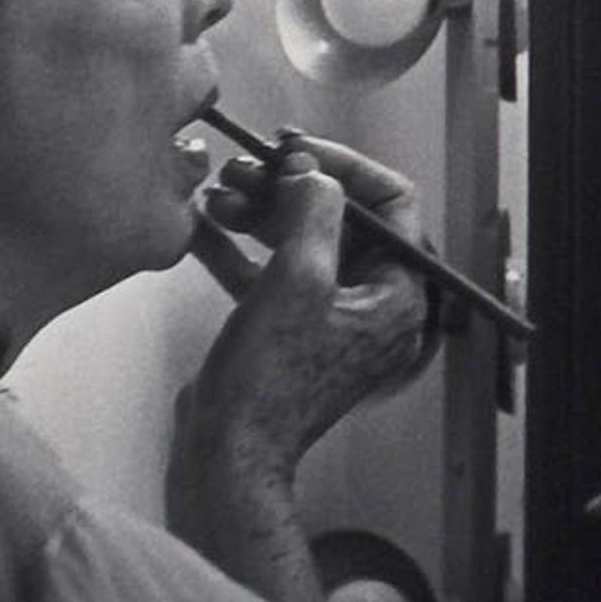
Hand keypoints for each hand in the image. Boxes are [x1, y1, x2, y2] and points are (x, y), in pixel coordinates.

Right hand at [180, 127, 435, 472]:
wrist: (227, 453)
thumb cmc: (270, 381)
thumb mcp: (297, 278)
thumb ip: (312, 211)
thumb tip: (311, 172)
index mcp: (397, 294)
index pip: (391, 204)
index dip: (344, 167)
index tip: (297, 148)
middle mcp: (371, 304)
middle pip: (340, 219)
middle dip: (289, 188)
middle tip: (245, 168)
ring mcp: (328, 318)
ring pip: (300, 241)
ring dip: (258, 212)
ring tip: (217, 193)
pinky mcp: (287, 331)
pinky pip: (271, 273)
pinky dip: (241, 248)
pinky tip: (203, 225)